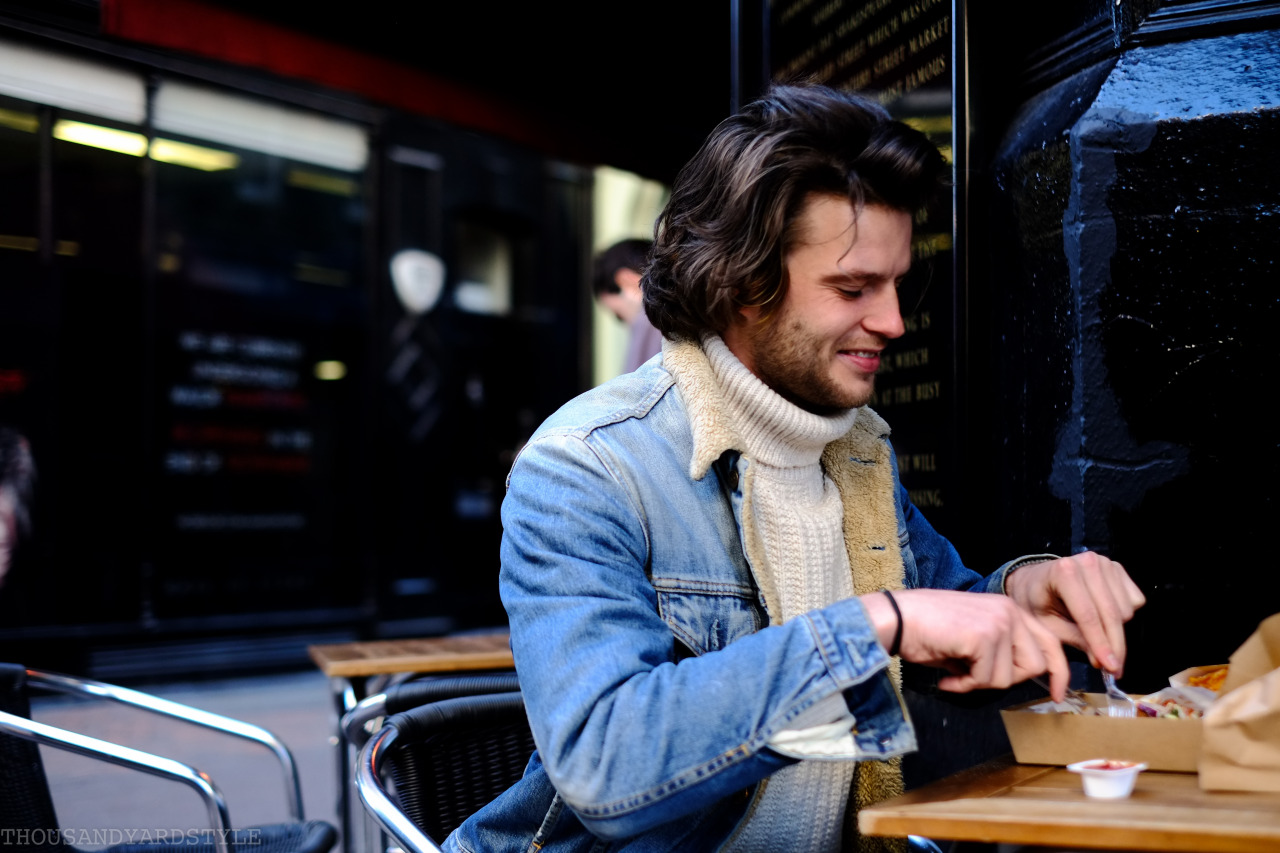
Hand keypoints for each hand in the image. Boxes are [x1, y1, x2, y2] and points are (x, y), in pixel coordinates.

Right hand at [862, 589, 1071, 699]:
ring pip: (1009, 677)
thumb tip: (1014, 679)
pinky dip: (965, 685)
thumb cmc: (927, 631)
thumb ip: (999, 653)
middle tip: (975, 679)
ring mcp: (999, 622)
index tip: (1058, 696)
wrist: (897, 619)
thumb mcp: (973, 640)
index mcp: (1009, 609)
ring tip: (955, 674)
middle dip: (1006, 680)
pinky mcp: (984, 636)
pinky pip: (986, 679)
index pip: (1050, 643)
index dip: (1059, 673)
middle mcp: (1010, 611)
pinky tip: (947, 677)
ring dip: (979, 684)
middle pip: (1036, 665)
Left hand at [1004, 552, 1145, 675]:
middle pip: (1111, 614)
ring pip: (1125, 610)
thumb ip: (1074, 640)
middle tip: (1113, 668)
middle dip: (1114, 645)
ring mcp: (1105, 563)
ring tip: (1097, 633)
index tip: (1110, 667)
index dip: (1100, 644)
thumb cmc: (1036, 600)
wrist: (1035, 578)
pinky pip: (1134, 601)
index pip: (1088, 615)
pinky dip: (1123, 615)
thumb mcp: (1046, 624)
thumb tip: (1102, 661)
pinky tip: (1104, 614)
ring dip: (1116, 629)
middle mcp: (1088, 562)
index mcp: (1064, 573)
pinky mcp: (1117, 568)